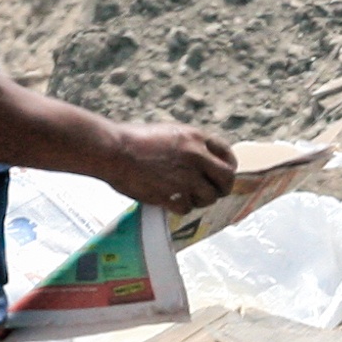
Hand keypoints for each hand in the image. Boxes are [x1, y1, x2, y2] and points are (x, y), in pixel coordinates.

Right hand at [100, 123, 235, 215]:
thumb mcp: (169, 133)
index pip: (227, 154)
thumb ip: (189, 145)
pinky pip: (187, 208)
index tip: (223, 174)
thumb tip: (203, 161)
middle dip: (223, 187)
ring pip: (209, 197)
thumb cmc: (134, 139)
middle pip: (226, 178)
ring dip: (201, 200)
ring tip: (188, 197)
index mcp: (195, 137)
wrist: (113, 150)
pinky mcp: (171, 194)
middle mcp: (195, 157)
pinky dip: (182, 208)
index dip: (228, 166)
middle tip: (214, 192)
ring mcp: (185, 177)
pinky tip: (172, 203)